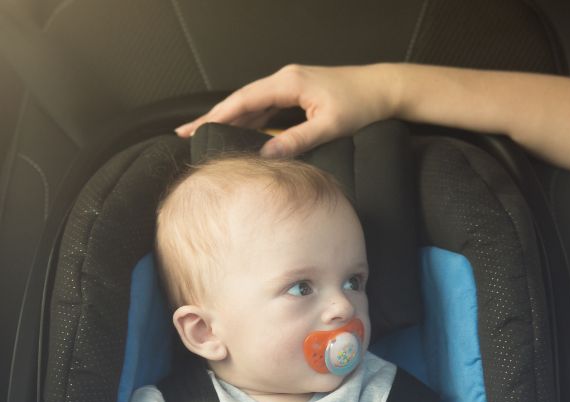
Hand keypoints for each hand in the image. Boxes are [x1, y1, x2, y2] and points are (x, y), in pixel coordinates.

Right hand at [175, 64, 399, 157]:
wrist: (384, 89)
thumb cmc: (362, 104)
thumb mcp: (330, 126)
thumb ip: (298, 140)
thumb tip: (267, 154)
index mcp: (288, 82)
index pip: (243, 100)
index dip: (216, 116)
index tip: (193, 129)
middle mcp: (285, 79)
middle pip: (241, 100)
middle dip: (214, 117)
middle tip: (186, 133)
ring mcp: (290, 84)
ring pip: (253, 103)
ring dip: (231, 118)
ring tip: (206, 135)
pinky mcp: (298, 91)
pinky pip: (267, 105)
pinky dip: (251, 118)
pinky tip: (242, 132)